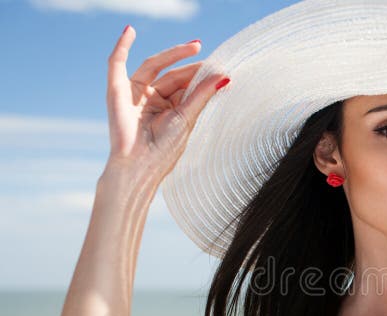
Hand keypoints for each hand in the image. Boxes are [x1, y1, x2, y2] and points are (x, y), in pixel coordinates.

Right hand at [102, 26, 228, 194]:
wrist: (140, 165)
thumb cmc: (164, 148)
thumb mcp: (187, 117)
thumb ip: (202, 94)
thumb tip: (225, 77)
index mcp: (170, 108)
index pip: (186, 84)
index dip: (201, 74)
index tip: (220, 68)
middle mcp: (152, 99)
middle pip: (173, 74)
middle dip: (190, 64)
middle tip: (207, 54)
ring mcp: (135, 94)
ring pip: (155, 66)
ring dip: (173, 53)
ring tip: (196, 47)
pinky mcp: (117, 91)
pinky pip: (116, 63)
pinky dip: (121, 46)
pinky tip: (130, 32)